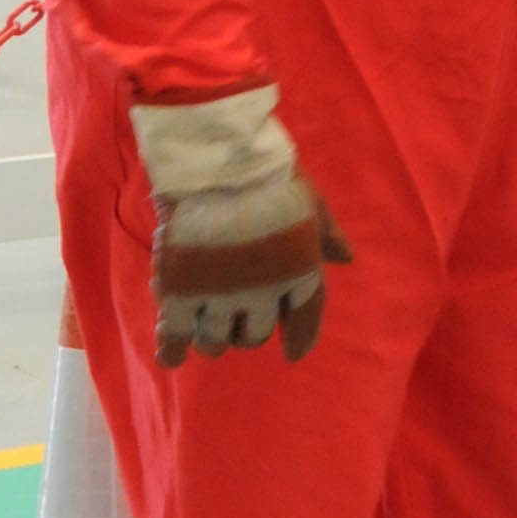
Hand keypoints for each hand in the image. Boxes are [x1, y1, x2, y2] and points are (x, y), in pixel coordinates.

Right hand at [133, 86, 351, 368]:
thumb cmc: (268, 174)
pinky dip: (172, 350)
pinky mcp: (180, 293)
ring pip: (216, 340)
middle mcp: (264, 293)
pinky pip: (176, 336)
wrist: (217, 161)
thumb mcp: (309, 200)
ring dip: (213, 339)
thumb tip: (346, 259)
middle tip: (235, 320)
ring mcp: (221, 295)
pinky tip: (170, 356)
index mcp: (301, 272)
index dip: (301, 337)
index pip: (307, 317)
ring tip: (207, 333)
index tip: (294, 353)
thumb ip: (325, 232)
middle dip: (247, 332)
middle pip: (256, 334)